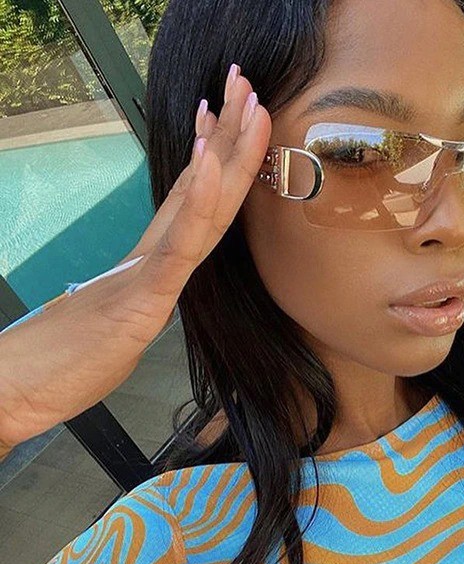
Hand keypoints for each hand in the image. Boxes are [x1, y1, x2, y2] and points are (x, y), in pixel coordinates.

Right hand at [0, 64, 270, 452]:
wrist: (22, 385)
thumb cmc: (71, 359)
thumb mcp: (126, 324)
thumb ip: (145, 297)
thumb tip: (155, 287)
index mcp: (153, 262)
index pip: (192, 201)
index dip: (215, 157)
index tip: (227, 115)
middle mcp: (154, 256)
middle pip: (202, 189)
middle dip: (230, 135)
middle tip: (246, 83)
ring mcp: (149, 271)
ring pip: (200, 206)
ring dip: (225, 151)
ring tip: (243, 101)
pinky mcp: (142, 296)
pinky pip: (177, 245)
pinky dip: (197, 202)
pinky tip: (209, 162)